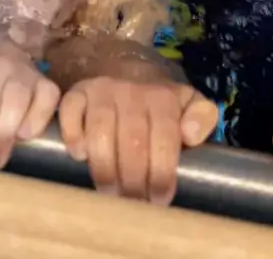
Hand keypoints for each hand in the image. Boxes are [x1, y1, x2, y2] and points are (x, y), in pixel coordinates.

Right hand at [57, 76, 217, 202]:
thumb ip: (202, 117)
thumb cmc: (158, 103)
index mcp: (162, 98)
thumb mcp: (189, 103)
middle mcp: (131, 91)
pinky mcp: (76, 92)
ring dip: (104, 169)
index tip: (158, 200)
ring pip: (100, 133)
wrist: (124, 69)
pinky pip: (70, 112)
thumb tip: (190, 136)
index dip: (161, 174)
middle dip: (133, 180)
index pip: (164, 140)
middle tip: (132, 203)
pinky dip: (73, 136)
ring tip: (109, 191)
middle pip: (131, 141)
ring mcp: (101, 90)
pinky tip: (80, 156)